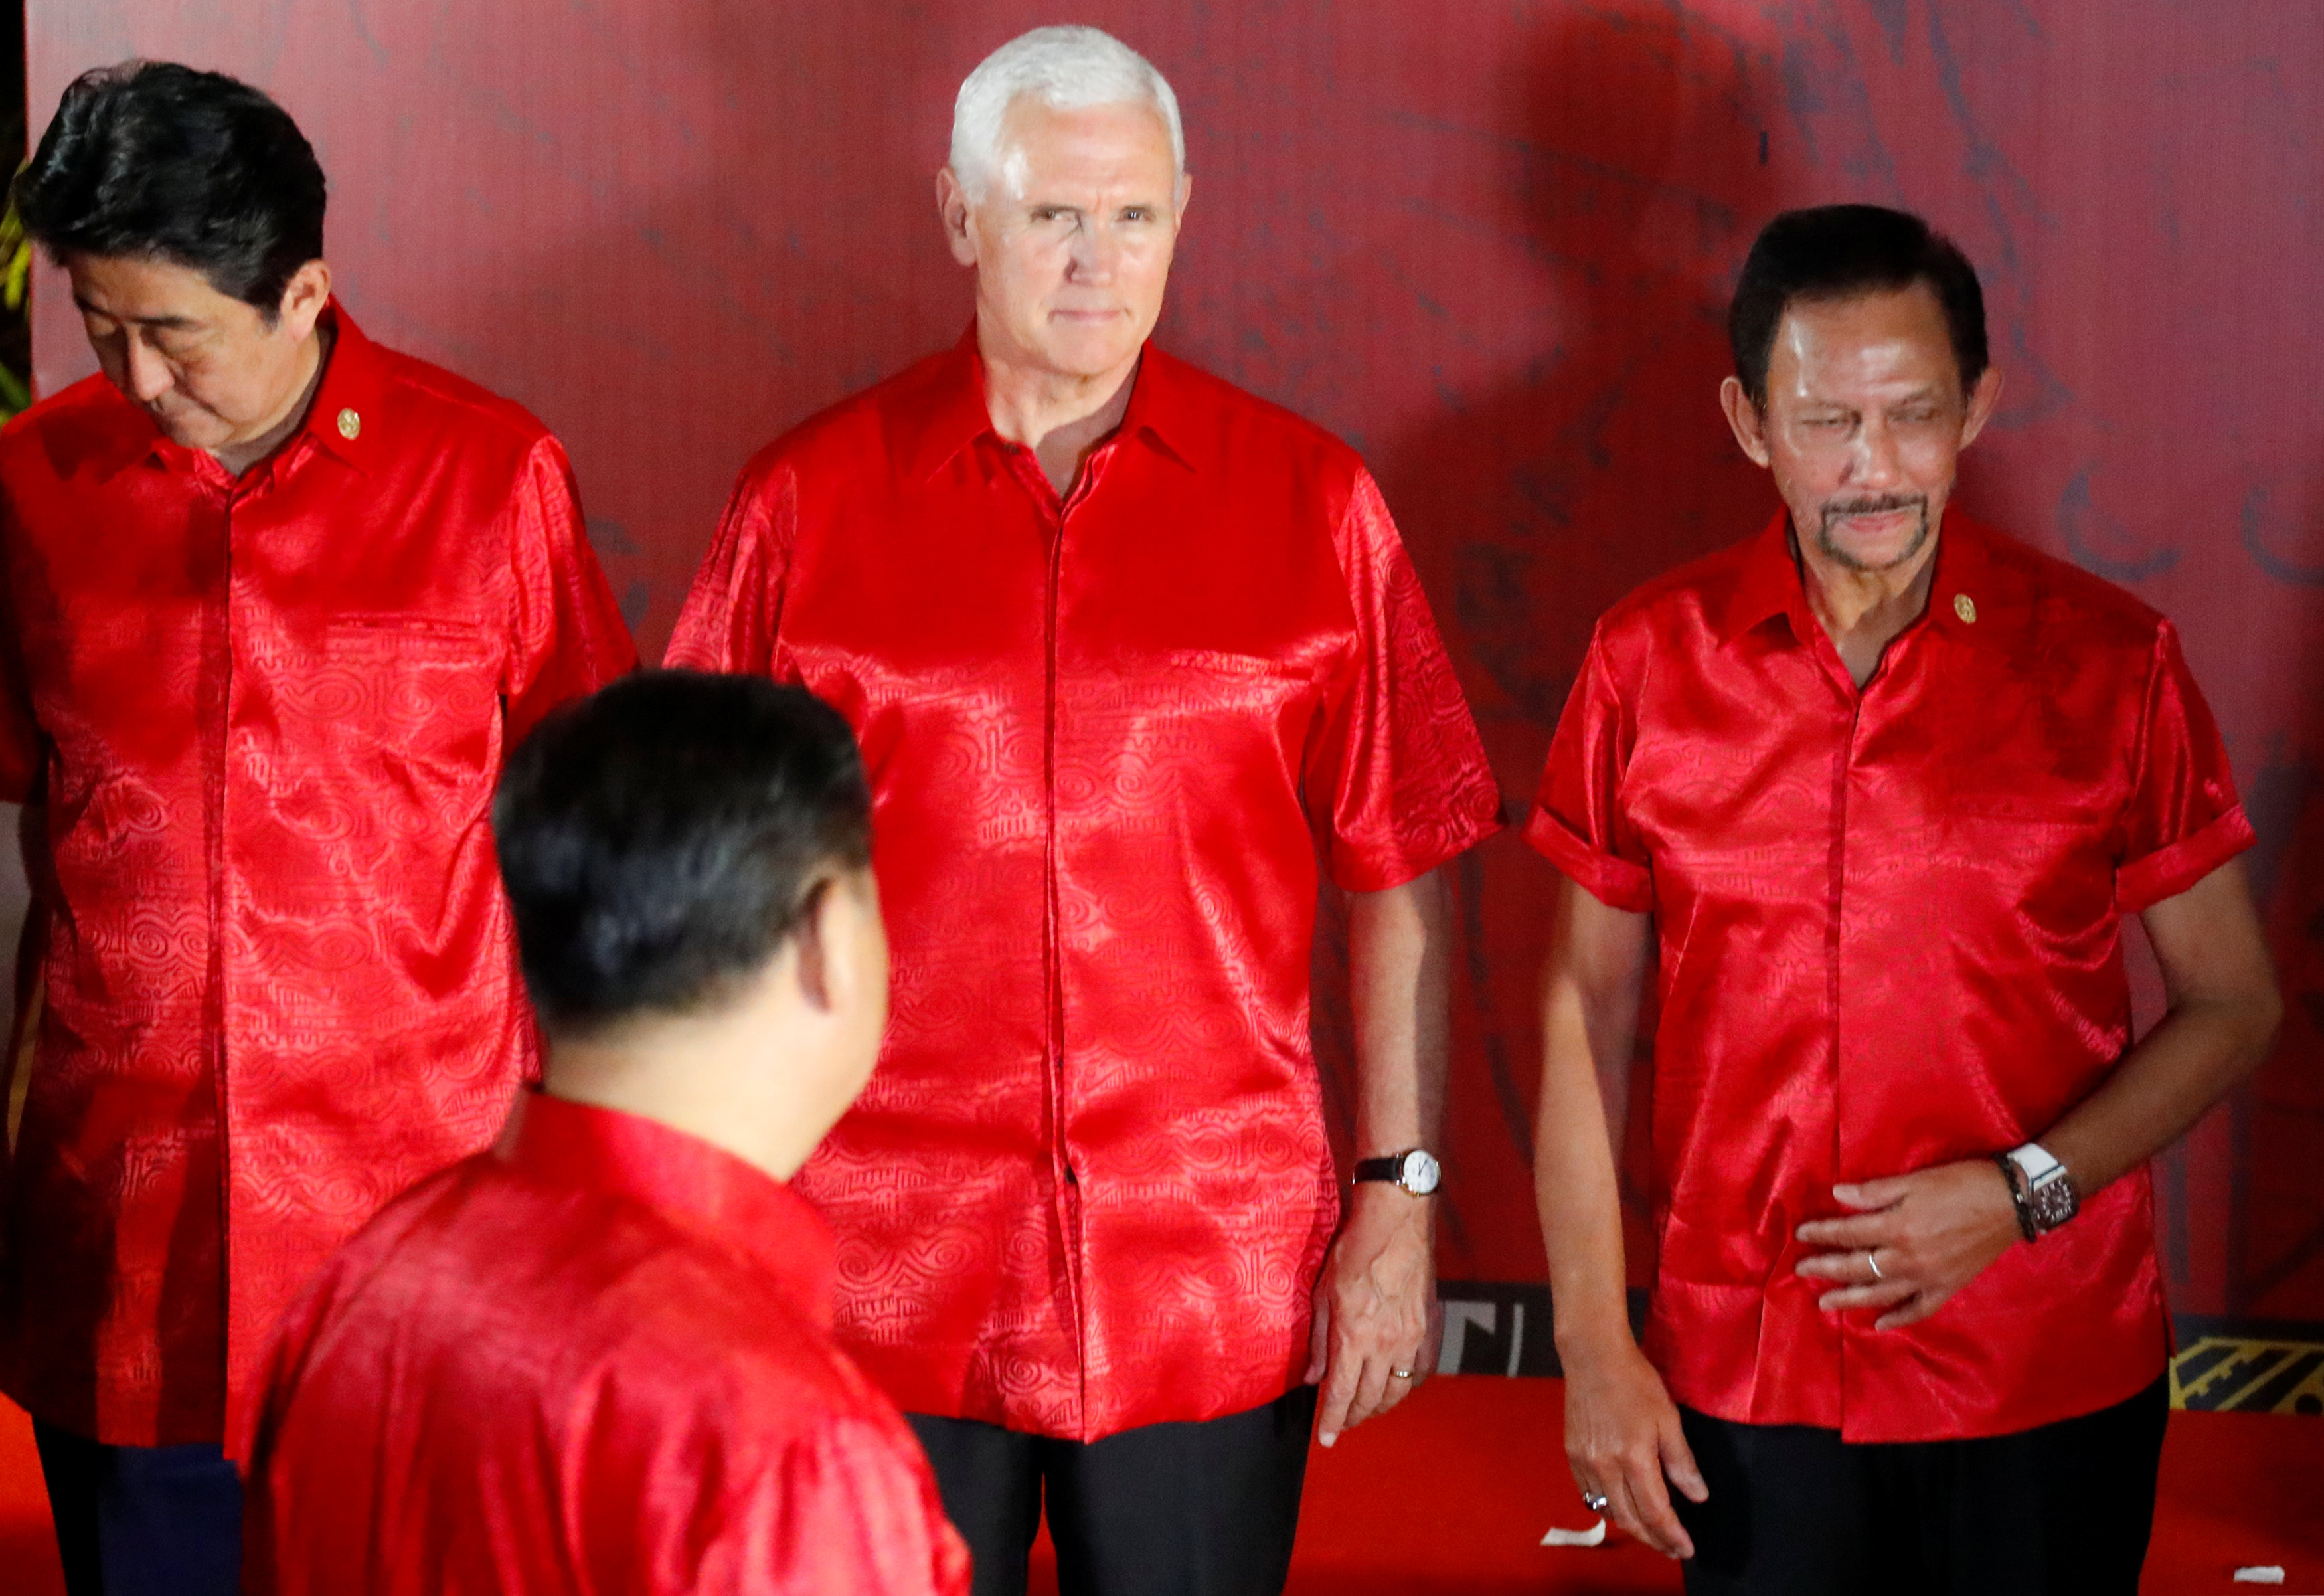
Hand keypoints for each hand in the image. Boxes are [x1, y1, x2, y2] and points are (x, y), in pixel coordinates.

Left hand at [1305, 1182, 1438, 1445]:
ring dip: (1379, 1406)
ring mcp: (1411, 1339)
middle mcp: (1385, 1345)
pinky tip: (1397, 1387)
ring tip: (1365, 1409)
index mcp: (1353, 1337)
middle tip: (1342, 1423)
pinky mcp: (1430, 1329)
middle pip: (1369, 1399)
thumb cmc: (1352, 1251)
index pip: (1340, 1394)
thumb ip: (1319, 1340)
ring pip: (1397, 1392)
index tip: (1327, 1440)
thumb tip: (1313, 1378)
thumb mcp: (1322, 1293)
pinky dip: (1408, 1387)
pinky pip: (1421, 1373)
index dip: (1332, 1422)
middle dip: (1353, 1417)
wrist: (1397, 1223)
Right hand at [1560, 1335, 1705, 1558]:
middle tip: (1672, 1547)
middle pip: (1630, 1519)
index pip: (1655, 1511)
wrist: (1593, 1356)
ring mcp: (1584, 1463)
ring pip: (1608, 1510)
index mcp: (1633, 1458)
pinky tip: (1622, 1505)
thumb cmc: (1636, 1382)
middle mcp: (1605, 1467)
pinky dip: (1609, 1507)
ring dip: (1632, 1526)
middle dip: (1653, 1539)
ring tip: (1651, 1532)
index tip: (1686, 1549)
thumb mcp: (1668, 1418)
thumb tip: (1698, 1496)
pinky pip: (1590, 1494)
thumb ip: (1681, 1461)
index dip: (1672, 1535)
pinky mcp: (1571, 1455)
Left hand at [1794, 1159, 2021, 1329]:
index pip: (1848, 1233)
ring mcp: (1928, 1278)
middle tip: (1802, 1271)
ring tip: (1826, 1303)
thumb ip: (1874, 1192)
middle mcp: (1909, 1259)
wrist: (2012, 1202)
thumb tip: (1837, 1195)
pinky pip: (1918, 1310)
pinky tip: (1879, 1324)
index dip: (1822, 1234)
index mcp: (1898, 1228)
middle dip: (1826, 1268)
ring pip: (1881, 1294)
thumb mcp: (1915, 1181)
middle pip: (1858, 1267)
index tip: (1801, 1235)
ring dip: (1850, 1299)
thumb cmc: (1961, 1184)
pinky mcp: (1948, 1287)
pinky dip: (1898, 1318)